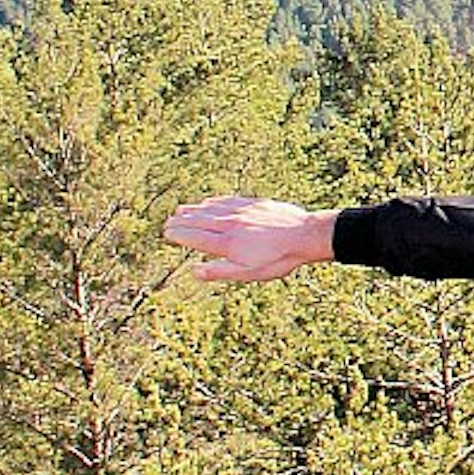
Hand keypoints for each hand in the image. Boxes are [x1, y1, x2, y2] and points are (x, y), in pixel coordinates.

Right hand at [164, 194, 338, 284]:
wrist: (305, 235)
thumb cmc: (279, 259)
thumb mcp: (249, 273)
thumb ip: (220, 272)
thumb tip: (194, 271)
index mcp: (228, 244)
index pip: (196, 238)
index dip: (180, 235)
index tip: (167, 232)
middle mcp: (231, 224)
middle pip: (200, 221)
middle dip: (182, 221)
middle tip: (168, 221)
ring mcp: (242, 211)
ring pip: (212, 208)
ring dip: (194, 209)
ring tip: (181, 210)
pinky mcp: (254, 203)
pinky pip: (228, 200)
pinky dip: (214, 202)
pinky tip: (208, 202)